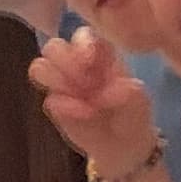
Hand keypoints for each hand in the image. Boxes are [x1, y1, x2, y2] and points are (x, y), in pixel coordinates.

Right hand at [30, 29, 155, 169]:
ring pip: (40, 67)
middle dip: (65, 62)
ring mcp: (63, 84)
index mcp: (98, 52)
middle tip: (86, 83)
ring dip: (55, 80)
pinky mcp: (56, 105)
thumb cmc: (132, 113)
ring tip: (80, 95)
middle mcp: (75, 64)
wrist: (123, 145)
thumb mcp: (140, 101)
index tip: (90, 61)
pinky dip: (64, 106)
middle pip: (53, 46)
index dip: (82, 44)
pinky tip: (84, 114)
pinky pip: (49, 100)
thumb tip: (107, 90)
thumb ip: (128, 91)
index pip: (82, 35)